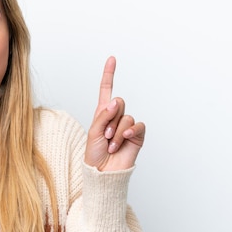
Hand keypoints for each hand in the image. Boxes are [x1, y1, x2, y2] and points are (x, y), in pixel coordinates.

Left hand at [85, 56, 144, 171]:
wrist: (103, 172)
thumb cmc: (94, 154)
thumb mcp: (93, 132)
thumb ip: (103, 115)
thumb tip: (115, 101)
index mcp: (102, 113)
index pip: (106, 90)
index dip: (109, 74)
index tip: (112, 59)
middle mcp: (116, 117)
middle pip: (118, 102)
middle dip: (110, 118)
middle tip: (106, 135)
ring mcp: (127, 126)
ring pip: (126, 116)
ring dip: (117, 131)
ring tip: (111, 144)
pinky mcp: (137, 135)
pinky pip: (137, 125)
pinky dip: (130, 131)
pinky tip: (125, 139)